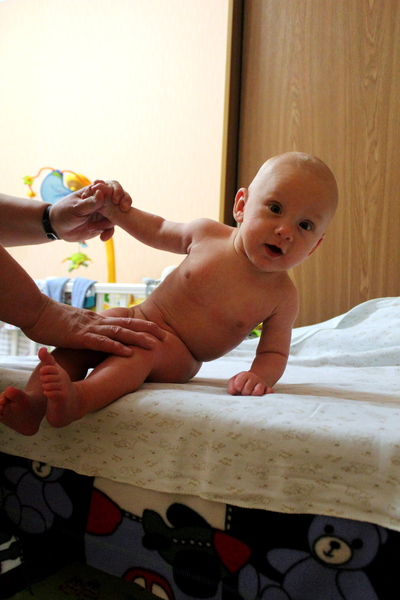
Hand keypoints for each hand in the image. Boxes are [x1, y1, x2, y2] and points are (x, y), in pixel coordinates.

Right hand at [21, 297, 165, 355]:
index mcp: (97, 320)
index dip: (142, 325)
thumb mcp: (74, 326)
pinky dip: (116, 347)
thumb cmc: (51, 322)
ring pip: (119, 333)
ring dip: (138, 338)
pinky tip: (128, 352)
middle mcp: (97, 322)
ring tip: (154, 344)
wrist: (35, 313)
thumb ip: (86, 331)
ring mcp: (89, 329)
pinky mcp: (79, 337)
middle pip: (128, 325)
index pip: (124, 321)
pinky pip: (101, 342)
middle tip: (166, 335)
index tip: (158, 330)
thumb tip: (95, 337)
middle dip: (148, 330)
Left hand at [50, 182, 131, 242]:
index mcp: (95, 192)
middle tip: (123, 209)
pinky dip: (109, 233)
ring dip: (109, 223)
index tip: (116, 199)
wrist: (57, 228)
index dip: (117, 191)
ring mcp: (103, 214)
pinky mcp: (102, 225)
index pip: (111, 186)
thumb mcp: (75, 208)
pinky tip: (102, 238)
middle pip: (119, 199)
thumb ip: (89, 202)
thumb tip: (102, 193)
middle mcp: (102, 202)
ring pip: (117, 216)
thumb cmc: (63, 212)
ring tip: (94, 229)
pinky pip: (111, 229)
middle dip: (124, 203)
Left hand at [227, 371, 273, 395]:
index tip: (238, 388)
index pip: (237, 385)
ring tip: (252, 395)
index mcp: (245, 375)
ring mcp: (262, 384)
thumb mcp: (234, 380)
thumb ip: (231, 386)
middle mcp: (254, 378)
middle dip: (244, 393)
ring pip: (258, 392)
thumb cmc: (242, 382)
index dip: (237, 388)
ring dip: (253, 395)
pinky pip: (269, 393)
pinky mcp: (268, 389)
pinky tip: (262, 396)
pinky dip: (267, 394)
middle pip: (247, 390)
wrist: (256, 378)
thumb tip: (233, 392)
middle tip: (245, 392)